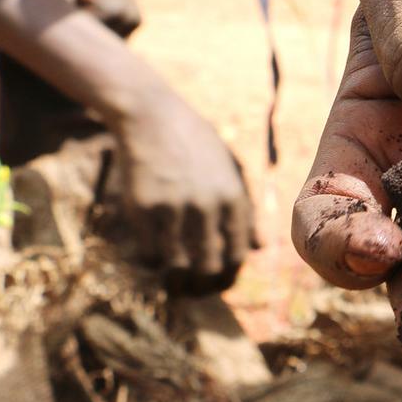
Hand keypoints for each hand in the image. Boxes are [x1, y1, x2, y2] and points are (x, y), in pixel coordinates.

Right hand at [112, 89, 254, 293]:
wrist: (152, 116)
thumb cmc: (195, 144)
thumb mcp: (229, 170)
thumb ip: (244, 210)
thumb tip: (259, 248)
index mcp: (232, 197)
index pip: (238, 253)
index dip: (229, 273)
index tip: (219, 278)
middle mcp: (205, 205)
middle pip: (209, 264)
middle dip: (203, 279)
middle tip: (195, 284)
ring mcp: (172, 208)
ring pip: (177, 263)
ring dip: (176, 272)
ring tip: (173, 271)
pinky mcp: (142, 208)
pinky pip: (149, 250)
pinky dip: (152, 257)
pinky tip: (153, 249)